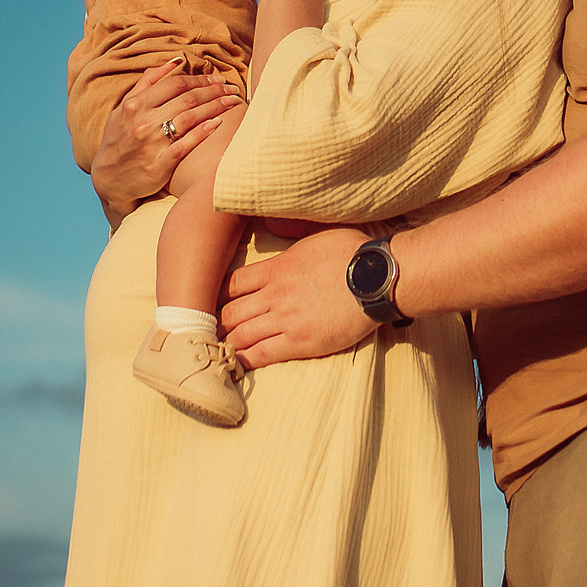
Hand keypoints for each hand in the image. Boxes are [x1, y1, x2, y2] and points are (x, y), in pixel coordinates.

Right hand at [93, 59, 240, 225]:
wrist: (109, 179)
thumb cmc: (119, 138)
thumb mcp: (124, 108)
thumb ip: (148, 82)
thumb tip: (175, 61)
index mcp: (136, 104)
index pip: (176, 84)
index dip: (201, 79)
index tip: (218, 79)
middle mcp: (143, 122)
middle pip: (188, 99)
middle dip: (215, 91)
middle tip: (232, 88)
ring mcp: (152, 144)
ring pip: (191, 118)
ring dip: (216, 107)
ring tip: (233, 101)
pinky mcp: (159, 165)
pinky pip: (187, 144)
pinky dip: (204, 131)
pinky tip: (219, 123)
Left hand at [219, 226, 374, 366]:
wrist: (377, 278)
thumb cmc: (352, 252)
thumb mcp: (317, 232)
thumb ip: (292, 232)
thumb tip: (274, 222)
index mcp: (277, 268)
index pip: (232, 284)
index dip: (216, 295)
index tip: (210, 302)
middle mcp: (275, 294)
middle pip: (230, 312)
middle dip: (216, 322)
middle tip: (209, 331)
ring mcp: (286, 319)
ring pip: (240, 335)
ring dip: (227, 343)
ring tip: (219, 350)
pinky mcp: (300, 341)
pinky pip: (262, 354)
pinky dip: (245, 360)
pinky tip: (235, 364)